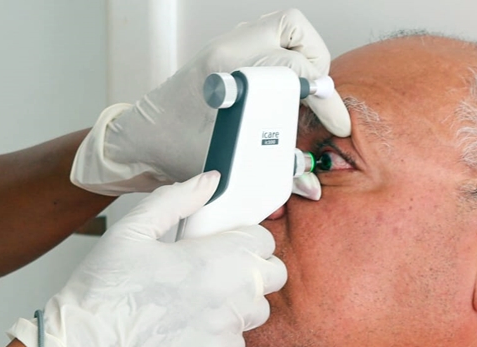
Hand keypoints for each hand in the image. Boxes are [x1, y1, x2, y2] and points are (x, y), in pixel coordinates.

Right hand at [7, 171, 286, 346]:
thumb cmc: (104, 290)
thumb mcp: (134, 230)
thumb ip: (177, 200)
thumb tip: (209, 181)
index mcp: (218, 258)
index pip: (264, 241)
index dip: (245, 238)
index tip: (226, 242)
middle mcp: (233, 297)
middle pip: (273, 276)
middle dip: (253, 269)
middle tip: (219, 269)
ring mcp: (229, 332)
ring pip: (257, 311)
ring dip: (239, 303)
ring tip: (200, 300)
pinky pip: (236, 343)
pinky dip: (220, 335)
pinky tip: (188, 328)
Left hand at [72, 8, 350, 195]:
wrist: (141, 139)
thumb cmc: (173, 151)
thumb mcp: (226, 165)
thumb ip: (272, 173)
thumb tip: (311, 185)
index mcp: (227, 74)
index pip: (292, 67)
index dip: (323, 97)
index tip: (335, 124)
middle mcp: (229, 50)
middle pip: (295, 34)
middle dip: (318, 71)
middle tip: (321, 107)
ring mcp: (229, 46)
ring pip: (286, 30)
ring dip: (305, 60)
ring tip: (307, 97)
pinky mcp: (229, 52)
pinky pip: (272, 40)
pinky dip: (290, 59)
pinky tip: (288, 93)